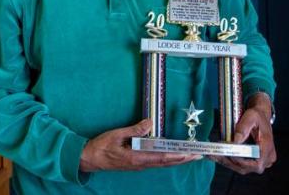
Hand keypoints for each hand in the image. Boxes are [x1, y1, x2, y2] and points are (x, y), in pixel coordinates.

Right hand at [80, 119, 201, 171]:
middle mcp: (140, 164)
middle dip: (183, 159)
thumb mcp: (116, 135)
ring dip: (177, 159)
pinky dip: (167, 159)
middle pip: (166, 163)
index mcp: (136, 158)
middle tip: (198, 155)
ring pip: (162, 163)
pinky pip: (156, 162)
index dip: (177, 156)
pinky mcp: (136, 163)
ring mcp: (139, 164)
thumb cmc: (101, 147)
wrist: (89, 159)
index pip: (162, 158)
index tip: (190, 153)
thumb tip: (150, 123)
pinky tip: (172, 156)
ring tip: (190, 155)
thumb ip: (134, 130)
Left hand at [210, 94, 276, 174]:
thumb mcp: (251, 117)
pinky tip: (218, 155)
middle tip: (215, 154)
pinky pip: (241, 165)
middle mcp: (267, 158)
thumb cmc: (258, 116)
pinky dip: (229, 161)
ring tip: (213, 155)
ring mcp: (261, 161)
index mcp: (268, 148)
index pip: (256, 164)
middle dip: (229, 162)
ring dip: (226, 162)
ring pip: (242, 168)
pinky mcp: (254, 160)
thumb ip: (243, 128)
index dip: (241, 162)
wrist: (261, 116)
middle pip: (246, 168)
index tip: (228, 154)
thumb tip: (235, 141)